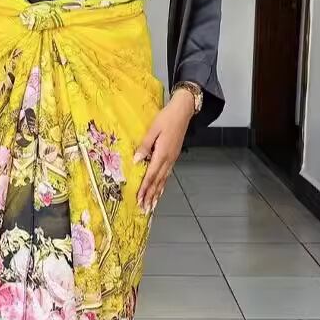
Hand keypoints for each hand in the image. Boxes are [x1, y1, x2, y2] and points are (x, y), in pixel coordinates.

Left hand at [133, 89, 196, 212]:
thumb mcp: (153, 129)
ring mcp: (172, 159)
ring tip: (152, 205)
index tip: (139, 199)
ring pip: (163, 180)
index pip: (151, 175)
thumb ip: (145, 145)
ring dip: (157, 194)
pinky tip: (160, 190)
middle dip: (150, 196)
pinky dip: (163, 185)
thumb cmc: (167, 117)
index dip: (145, 188)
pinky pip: (167, 174)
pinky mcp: (173, 156)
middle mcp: (168, 159)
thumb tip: (137, 160)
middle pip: (158, 181)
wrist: (183, 111)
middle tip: (144, 209)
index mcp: (162, 153)